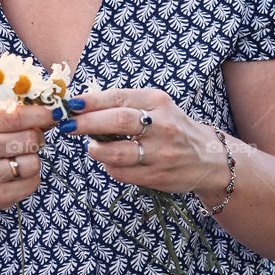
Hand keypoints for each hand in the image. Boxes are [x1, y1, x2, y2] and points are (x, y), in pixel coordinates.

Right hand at [0, 100, 51, 213]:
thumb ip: (16, 115)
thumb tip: (53, 111)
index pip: (17, 115)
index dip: (43, 114)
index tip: (55, 114)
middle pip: (31, 138)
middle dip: (38, 139)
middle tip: (30, 141)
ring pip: (34, 163)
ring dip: (33, 161)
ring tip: (18, 161)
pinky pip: (32, 183)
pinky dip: (30, 179)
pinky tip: (15, 177)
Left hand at [60, 86, 224, 193]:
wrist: (208, 158)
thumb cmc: (172, 128)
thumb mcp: (156, 107)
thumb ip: (124, 105)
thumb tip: (82, 107)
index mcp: (158, 102)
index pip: (118, 98)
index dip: (90, 102)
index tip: (70, 105)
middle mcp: (162, 125)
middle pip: (117, 121)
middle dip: (85, 123)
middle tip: (66, 125)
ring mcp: (161, 153)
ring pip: (115, 152)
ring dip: (95, 149)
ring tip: (92, 146)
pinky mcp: (157, 176)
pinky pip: (121, 172)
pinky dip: (109, 166)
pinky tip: (110, 161)